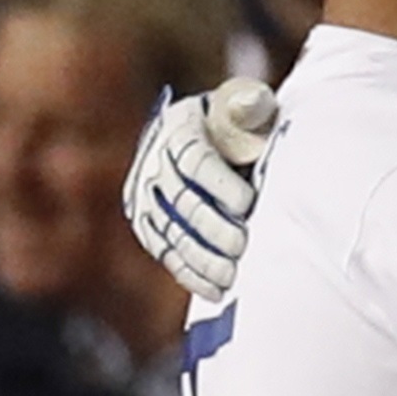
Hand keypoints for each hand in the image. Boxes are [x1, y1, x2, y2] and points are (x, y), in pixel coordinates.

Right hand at [122, 76, 273, 301]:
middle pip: (182, 201)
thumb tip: (251, 107)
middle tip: (243, 245)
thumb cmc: (239, 124)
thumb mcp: (246, 105)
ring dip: (203, 258)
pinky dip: (190, 274)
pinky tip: (216, 289)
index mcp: (179, 127)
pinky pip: (166, 252)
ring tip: (233, 275)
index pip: (194, 159)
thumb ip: (252, 106)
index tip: (248, 202)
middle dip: (214, 227)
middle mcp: (153, 161)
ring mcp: (145, 196)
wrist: (209, 138)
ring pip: (172, 231)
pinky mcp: (146, 225)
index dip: (219, 183)